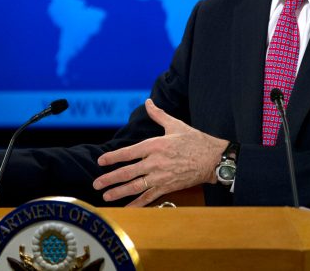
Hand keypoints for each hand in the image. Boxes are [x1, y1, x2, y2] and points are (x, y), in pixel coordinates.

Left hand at [93, 98, 226, 206]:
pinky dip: (137, 203)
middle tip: (97, 183)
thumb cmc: (195, 140)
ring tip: (106, 196)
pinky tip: (127, 208)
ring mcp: (161, 176)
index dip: (113, 157)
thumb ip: (158, 114)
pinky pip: (149, 197)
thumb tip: (148, 102)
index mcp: (155, 145)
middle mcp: (155, 162)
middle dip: (110, 178)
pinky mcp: (168, 186)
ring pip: (136, 186)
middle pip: (128, 172)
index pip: (129, 152)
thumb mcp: (175, 124)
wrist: (212, 158)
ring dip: (119, 192)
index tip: (101, 161)